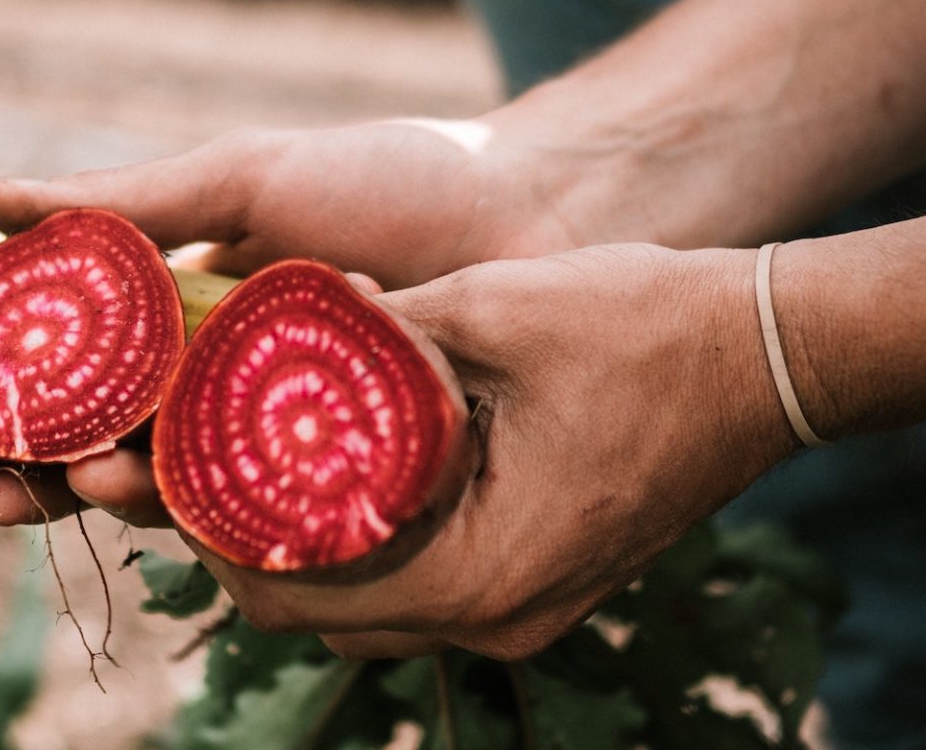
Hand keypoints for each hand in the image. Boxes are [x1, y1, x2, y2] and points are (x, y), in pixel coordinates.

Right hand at [0, 115, 599, 527]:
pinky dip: (227, 523)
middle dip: (46, 479)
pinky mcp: (348, 489)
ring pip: (179, 497)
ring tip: (102, 483)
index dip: (8, 405)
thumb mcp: (247, 181)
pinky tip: (202, 514)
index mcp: (182, 320)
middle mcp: (222, 390)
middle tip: (5, 487)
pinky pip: (272, 521)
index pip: (70, 377)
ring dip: (123, 500)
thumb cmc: (396, 183)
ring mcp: (285, 445)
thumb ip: (126, 203)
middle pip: (107, 452)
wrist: (540, 214)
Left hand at [182, 246, 793, 659]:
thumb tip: (258, 322)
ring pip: (361, 607)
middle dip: (237, 539)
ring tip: (238, 459)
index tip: (156, 460)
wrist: (769, 355)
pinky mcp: (535, 583)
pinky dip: (360, 540)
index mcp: (477, 571)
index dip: (207, 529)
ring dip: (295, 544)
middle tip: (181, 457)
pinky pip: (416, 585)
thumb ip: (367, 336)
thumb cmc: (643, 326)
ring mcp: (521, 608)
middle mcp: (495, 616)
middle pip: (315, 613)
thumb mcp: (486, 308)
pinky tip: (331, 467)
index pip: (291, 590)